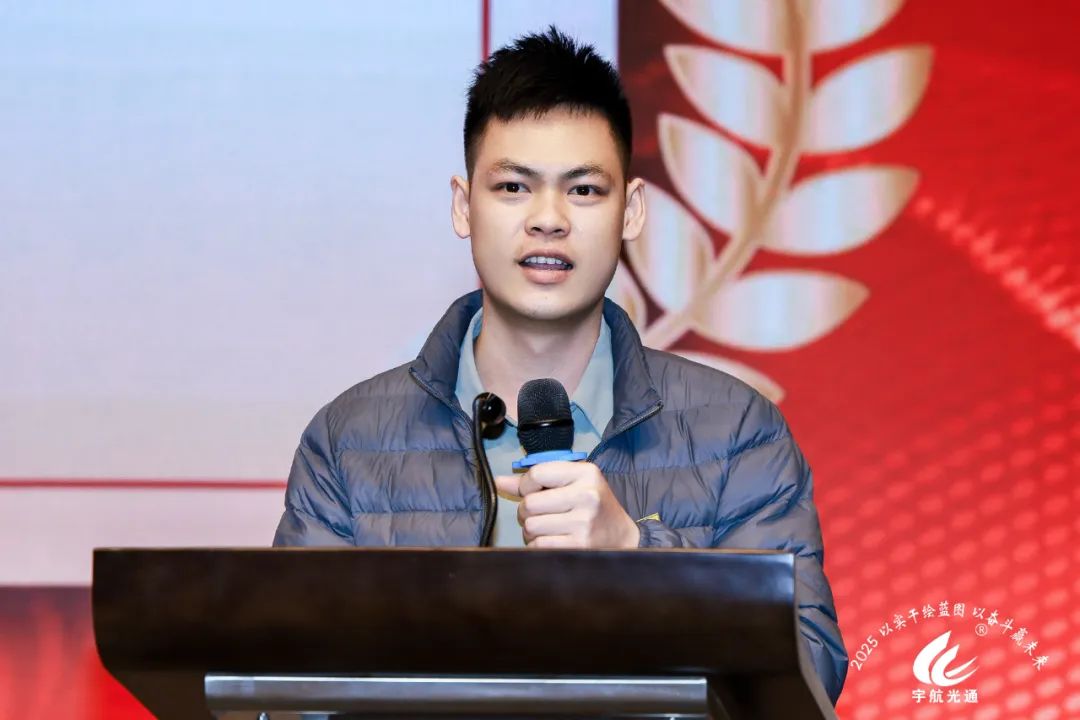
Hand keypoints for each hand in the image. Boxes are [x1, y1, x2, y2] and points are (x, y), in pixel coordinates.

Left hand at [494, 461, 639, 548]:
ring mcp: (584, 522)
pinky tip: (552, 542)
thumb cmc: (592, 508)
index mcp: (586, 473)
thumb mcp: (572, 485)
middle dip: (527, 512)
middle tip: (540, 516)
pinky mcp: (579, 546)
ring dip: (532, 532)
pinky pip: (538, 546)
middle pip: (529, 503)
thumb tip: (498, 482)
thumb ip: (535, 482)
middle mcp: (587, 495)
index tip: (533, 493)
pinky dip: (538, 547)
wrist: (623, 539)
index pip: (537, 473)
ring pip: (531, 526)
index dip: (526, 486)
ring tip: (548, 530)